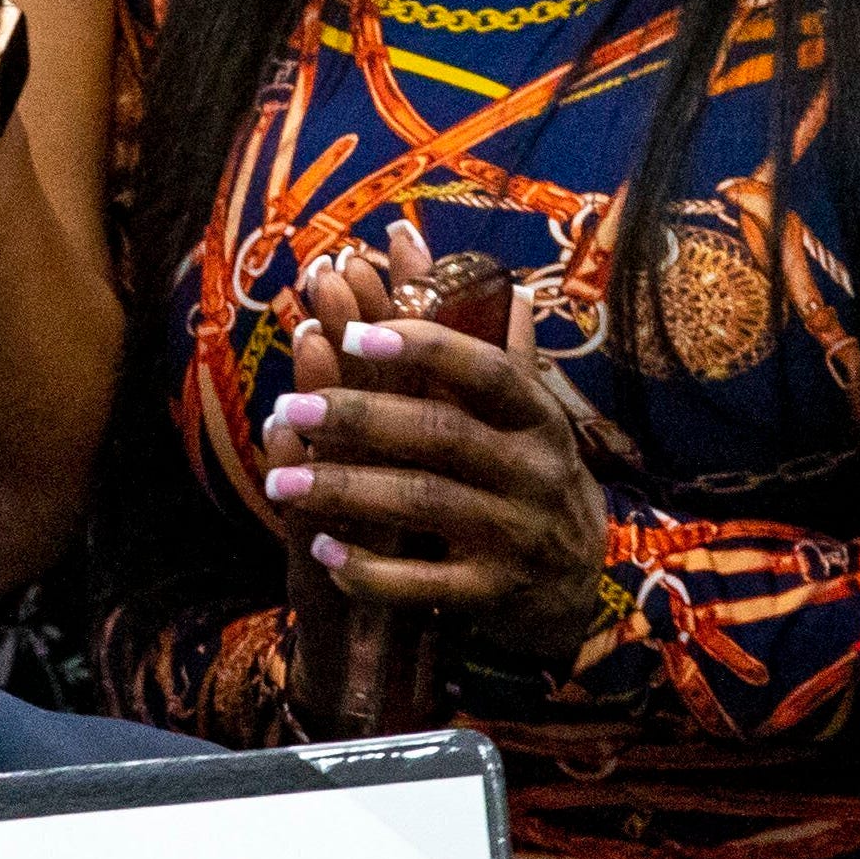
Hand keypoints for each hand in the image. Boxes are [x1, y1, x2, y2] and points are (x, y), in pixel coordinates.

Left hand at [261, 252, 605, 664]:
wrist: (578, 589)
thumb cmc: (530, 481)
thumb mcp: (527, 416)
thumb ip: (492, 348)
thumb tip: (465, 264)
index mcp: (536, 416)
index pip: (485, 370)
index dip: (422, 347)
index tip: (350, 329)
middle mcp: (533, 471)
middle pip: (440, 434)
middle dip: (359, 418)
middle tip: (290, 407)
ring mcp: (517, 535)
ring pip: (424, 503)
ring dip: (346, 491)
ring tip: (281, 483)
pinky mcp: (494, 594)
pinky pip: (425, 583)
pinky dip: (370, 570)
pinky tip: (323, 551)